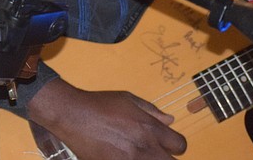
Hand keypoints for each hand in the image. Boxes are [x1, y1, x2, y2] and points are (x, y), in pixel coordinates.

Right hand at [27, 78, 185, 159]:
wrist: (71, 115)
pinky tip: (122, 156)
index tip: (165, 143)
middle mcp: (144, 147)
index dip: (174, 144)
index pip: (180, 145)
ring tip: (138, 154)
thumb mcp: (127, 99)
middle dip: (165, 158)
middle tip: (154, 153)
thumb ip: (151, 110)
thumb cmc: (99, 104)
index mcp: (149, 128)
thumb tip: (170, 120)